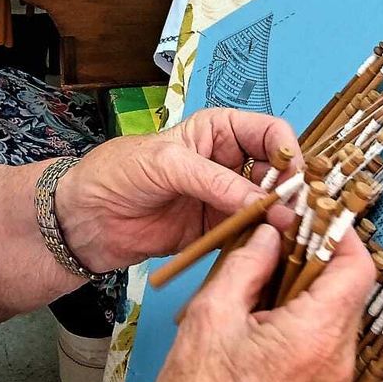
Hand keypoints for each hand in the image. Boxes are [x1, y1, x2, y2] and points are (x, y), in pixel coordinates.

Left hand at [53, 109, 298, 273]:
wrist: (85, 218)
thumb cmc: (119, 173)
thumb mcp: (168, 165)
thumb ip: (215, 182)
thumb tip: (264, 202)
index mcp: (220, 131)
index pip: (271, 133)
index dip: (288, 153)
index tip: (294, 179)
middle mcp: (229, 162)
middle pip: (277, 172)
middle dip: (290, 191)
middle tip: (296, 215)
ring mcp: (224, 198)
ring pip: (267, 206)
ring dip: (279, 219)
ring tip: (288, 235)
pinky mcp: (216, 231)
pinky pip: (249, 234)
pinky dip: (261, 242)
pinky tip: (271, 250)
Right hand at [133, 223, 376, 381]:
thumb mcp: (212, 312)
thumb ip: (248, 264)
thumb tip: (270, 234)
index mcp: (315, 336)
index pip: (357, 269)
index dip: (343, 233)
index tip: (318, 213)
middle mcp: (336, 359)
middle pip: (351, 289)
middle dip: (321, 256)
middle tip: (287, 235)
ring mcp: (333, 378)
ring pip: (339, 311)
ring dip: (312, 284)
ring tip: (270, 271)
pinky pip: (327, 336)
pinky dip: (307, 312)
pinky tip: (270, 306)